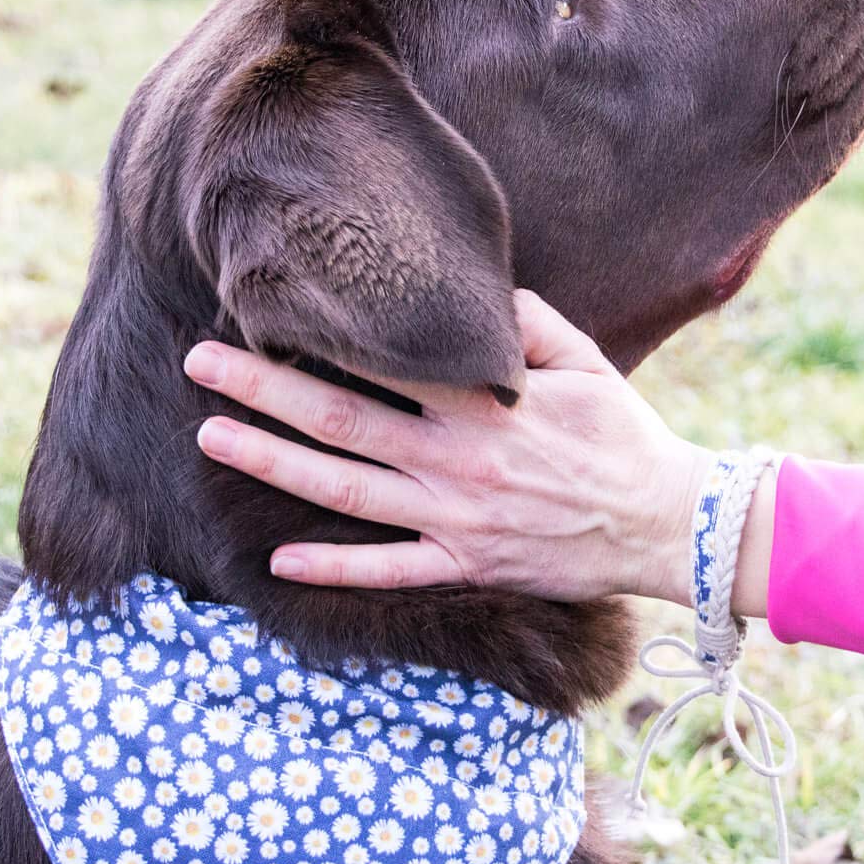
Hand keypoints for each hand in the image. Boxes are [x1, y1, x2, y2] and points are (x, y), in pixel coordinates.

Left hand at [182, 290, 720, 606]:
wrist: (665, 522)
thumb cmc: (622, 434)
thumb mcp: (583, 359)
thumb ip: (523, 321)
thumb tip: (470, 292)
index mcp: (482, 402)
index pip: (384, 360)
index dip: (319, 335)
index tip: (263, 309)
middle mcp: (456, 458)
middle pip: (342, 417)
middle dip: (263, 388)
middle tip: (198, 362)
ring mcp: (455, 516)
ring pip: (348, 488)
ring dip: (274, 462)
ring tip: (211, 438)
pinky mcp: (466, 563)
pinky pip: (391, 571)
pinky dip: (336, 567)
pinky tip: (280, 557)